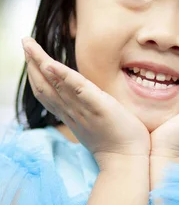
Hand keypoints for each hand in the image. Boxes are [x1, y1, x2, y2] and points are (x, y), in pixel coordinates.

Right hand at [22, 37, 150, 166]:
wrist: (127, 162)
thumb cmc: (117, 143)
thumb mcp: (97, 124)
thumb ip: (89, 110)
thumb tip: (89, 100)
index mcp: (72, 114)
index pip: (48, 92)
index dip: (37, 74)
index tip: (31, 56)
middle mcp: (72, 111)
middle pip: (44, 86)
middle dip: (32, 63)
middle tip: (24, 42)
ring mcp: (83, 110)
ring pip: (55, 84)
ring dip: (40, 63)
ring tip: (29, 45)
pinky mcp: (99, 107)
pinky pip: (78, 90)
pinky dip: (63, 76)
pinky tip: (51, 64)